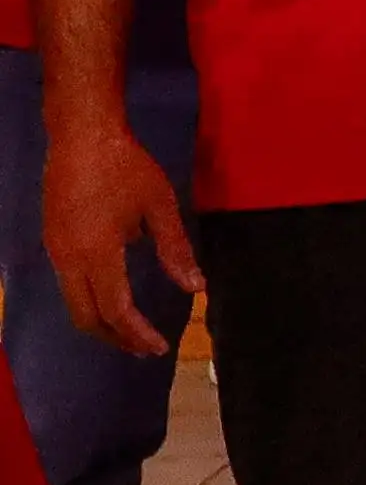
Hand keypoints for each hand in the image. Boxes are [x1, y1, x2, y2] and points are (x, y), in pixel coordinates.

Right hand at [41, 120, 198, 358]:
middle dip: (115, 337)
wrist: (80, 135)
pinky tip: (112, 296)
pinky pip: (68, 284)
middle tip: (143, 348)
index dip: (137, 333)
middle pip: (86, 317)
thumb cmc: (126, 167)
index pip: (116, 310)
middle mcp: (68, 260)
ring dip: (100, 321)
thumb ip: (175, 249)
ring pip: (73, 302)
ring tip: (130, 330)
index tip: (159, 347)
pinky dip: (90, 301)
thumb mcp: (159, 205)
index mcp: (97, 254)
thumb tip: (195, 288)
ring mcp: (54, 251)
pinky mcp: (51, 240)